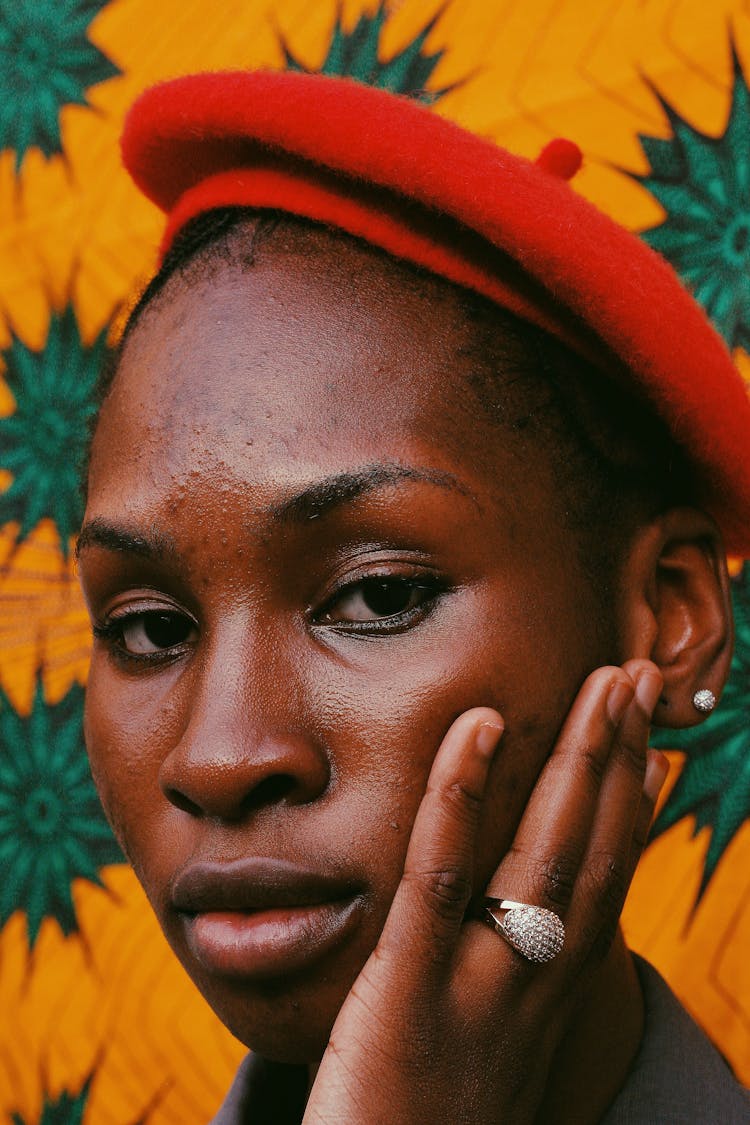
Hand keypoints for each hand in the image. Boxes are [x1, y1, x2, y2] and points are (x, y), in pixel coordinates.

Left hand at [303, 660, 666, 1123]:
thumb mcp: (478, 1053)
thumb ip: (494, 986)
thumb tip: (500, 931)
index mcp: (545, 998)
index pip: (604, 883)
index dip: (633, 807)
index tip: (651, 744)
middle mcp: (532, 989)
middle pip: (593, 855)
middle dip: (619, 761)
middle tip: (634, 680)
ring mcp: (478, 991)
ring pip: (544, 858)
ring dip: (579, 762)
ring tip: (601, 685)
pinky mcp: (408, 995)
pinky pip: (440, 881)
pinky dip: (461, 798)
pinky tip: (477, 727)